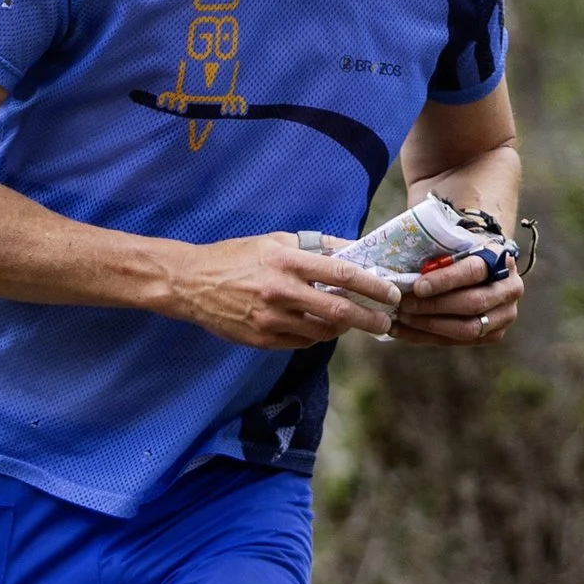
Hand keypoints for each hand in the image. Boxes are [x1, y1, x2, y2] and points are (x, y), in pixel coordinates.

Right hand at [165, 233, 401, 347]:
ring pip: (323, 330)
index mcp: (287, 261)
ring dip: (343, 327)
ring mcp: (271, 318)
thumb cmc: (236, 257)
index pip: (342, 272)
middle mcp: (281, 291)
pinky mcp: (263, 338)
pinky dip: (317, 335)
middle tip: (385, 321)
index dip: (372, 285)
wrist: (192, 283)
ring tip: (349, 320)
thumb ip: (315, 246)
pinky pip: (302, 342)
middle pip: (339, 309)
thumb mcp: (276, 241)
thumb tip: (353, 250)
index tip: (391, 292)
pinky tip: (317, 326)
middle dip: (370, 318)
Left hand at [390, 251, 523, 349]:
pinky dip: (425, 337)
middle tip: (404, 304)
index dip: (445, 280)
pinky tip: (401, 330)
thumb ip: (438, 255)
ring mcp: (505, 316)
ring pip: (467, 329)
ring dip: (429, 325)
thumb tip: (405, 273)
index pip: (474, 271)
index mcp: (501, 259)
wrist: (483, 266)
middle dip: (434, 306)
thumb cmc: (462, 252)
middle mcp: (510, 289)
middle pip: (472, 304)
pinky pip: (456, 341)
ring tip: (402, 318)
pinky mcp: (492, 335)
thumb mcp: (454, 245)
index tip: (417, 287)